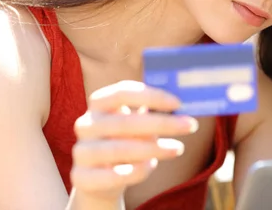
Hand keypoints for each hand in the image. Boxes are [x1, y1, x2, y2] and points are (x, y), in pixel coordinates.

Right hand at [70, 81, 197, 202]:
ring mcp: (81, 151)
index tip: (178, 104)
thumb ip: (154, 112)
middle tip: (190, 126)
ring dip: (153, 148)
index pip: (122, 92)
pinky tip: (152, 166)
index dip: (151, 96)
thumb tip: (183, 105)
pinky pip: (109, 175)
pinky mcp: (81, 177)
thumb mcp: (139, 124)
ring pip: (118, 149)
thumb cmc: (127, 142)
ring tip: (177, 148)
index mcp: (100, 103)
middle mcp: (86, 124)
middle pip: (125, 121)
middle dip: (162, 123)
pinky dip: (134, 171)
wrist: (101, 179)